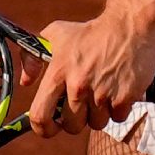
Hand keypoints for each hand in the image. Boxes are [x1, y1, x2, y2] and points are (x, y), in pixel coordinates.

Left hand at [26, 12, 154, 137]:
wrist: (128, 26)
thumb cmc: (90, 32)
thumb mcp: (55, 35)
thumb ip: (32, 57)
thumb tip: (25, 82)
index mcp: (58, 72)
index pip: (40, 115)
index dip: (43, 128)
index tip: (50, 127)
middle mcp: (78, 86)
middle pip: (72, 126)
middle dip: (76, 119)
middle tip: (83, 102)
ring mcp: (101, 93)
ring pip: (96, 124)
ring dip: (99, 113)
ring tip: (102, 90)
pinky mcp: (124, 98)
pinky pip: (117, 118)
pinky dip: (118, 108)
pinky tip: (117, 89)